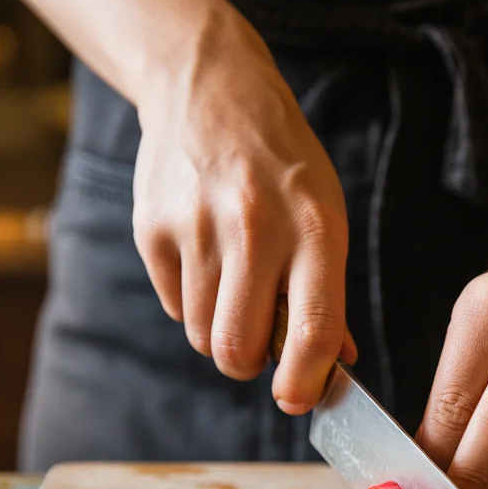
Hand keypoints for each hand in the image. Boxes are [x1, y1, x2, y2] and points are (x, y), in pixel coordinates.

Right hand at [132, 6, 355, 411]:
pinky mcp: (152, 228)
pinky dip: (192, 302)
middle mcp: (256, 228)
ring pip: (204, 336)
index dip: (304, 383)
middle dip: (248, 366)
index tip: (296, 400)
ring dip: (221, 333)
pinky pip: (174, 306)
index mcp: (316, 230)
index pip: (313, 332)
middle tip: (257, 347)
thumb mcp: (326, 216)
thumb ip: (329, 295)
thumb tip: (335, 366)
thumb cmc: (283, 167)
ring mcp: (197, 227)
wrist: (211, 89)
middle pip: (239, 349)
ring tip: (234, 289)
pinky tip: (205, 259)